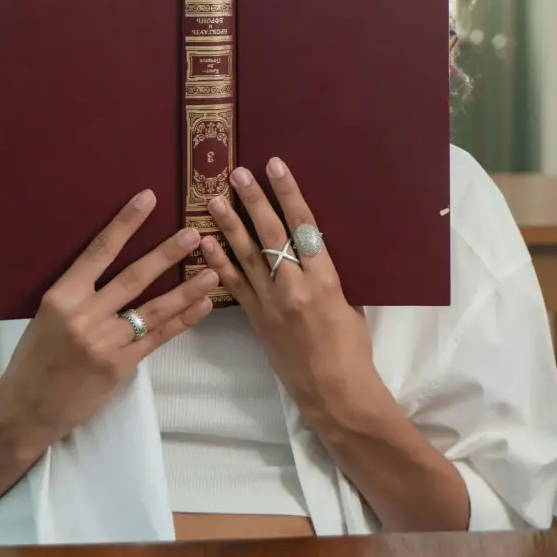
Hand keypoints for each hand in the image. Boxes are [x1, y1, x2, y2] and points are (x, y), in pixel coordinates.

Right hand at [0, 190, 219, 452]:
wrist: (25, 410)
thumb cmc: (35, 359)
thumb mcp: (47, 317)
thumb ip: (79, 294)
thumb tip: (113, 264)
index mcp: (62, 297)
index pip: (98, 251)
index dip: (124, 224)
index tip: (147, 198)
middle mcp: (84, 316)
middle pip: (133, 278)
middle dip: (166, 253)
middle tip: (194, 232)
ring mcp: (104, 343)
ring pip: (153, 309)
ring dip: (187, 289)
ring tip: (214, 271)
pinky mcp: (120, 366)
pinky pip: (158, 337)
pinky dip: (183, 320)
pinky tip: (203, 305)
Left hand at [202, 160, 388, 428]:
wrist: (332, 390)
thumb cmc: (351, 348)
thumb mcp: (349, 303)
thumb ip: (326, 274)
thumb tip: (310, 250)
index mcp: (325, 279)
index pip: (304, 226)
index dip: (288, 194)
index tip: (275, 167)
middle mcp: (295, 287)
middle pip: (271, 235)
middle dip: (254, 201)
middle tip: (238, 174)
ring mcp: (272, 303)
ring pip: (247, 256)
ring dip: (230, 226)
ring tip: (215, 200)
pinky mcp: (256, 319)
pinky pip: (234, 286)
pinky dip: (219, 263)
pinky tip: (205, 243)